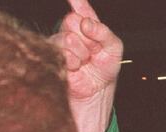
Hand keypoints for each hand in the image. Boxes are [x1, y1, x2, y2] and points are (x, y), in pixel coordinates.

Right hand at [52, 0, 122, 131]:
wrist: (96, 90)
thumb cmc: (104, 67)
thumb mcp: (114, 48)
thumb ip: (103, 32)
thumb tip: (86, 22)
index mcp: (84, 22)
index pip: (81, 8)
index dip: (82, 9)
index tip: (77, 4)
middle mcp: (69, 29)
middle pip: (72, 20)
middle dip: (88, 39)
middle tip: (93, 52)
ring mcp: (59, 42)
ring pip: (68, 38)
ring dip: (82, 52)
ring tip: (85, 61)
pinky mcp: (52, 56)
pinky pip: (62, 53)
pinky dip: (74, 62)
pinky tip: (77, 67)